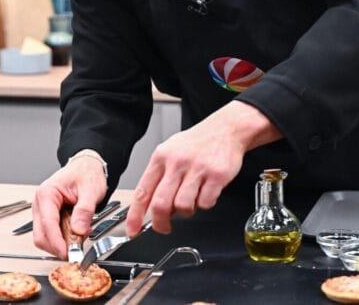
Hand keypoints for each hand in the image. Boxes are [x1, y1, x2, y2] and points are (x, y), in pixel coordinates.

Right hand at [32, 154, 106, 257]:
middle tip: (77, 250)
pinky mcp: (47, 217)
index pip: (48, 224)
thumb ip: (84, 211)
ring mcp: (42, 211)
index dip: (57, 242)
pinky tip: (76, 233)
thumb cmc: (86, 173)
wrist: (86, 167)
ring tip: (80, 236)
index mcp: (47, 194)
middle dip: (58, 246)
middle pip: (41, 236)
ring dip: (61, 243)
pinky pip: (51, 234)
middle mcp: (40, 203)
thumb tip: (79, 230)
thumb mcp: (90, 190)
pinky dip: (63, 239)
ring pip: (44, 238)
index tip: (67, 253)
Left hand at [125, 101, 280, 235]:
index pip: (142, 192)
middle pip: (161, 204)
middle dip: (160, 223)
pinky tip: (206, 192)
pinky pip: (205, 203)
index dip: (135, 216)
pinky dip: (205, 204)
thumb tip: (151, 206)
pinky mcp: (216, 175)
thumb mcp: (171, 152)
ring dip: (186, 211)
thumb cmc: (197, 143)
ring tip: (191, 200)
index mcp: (161, 157)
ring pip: (183, 207)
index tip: (132, 230)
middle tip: (164, 227)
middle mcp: (177, 162)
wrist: (226, 129)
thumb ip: (160, 177)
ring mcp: (197, 168)